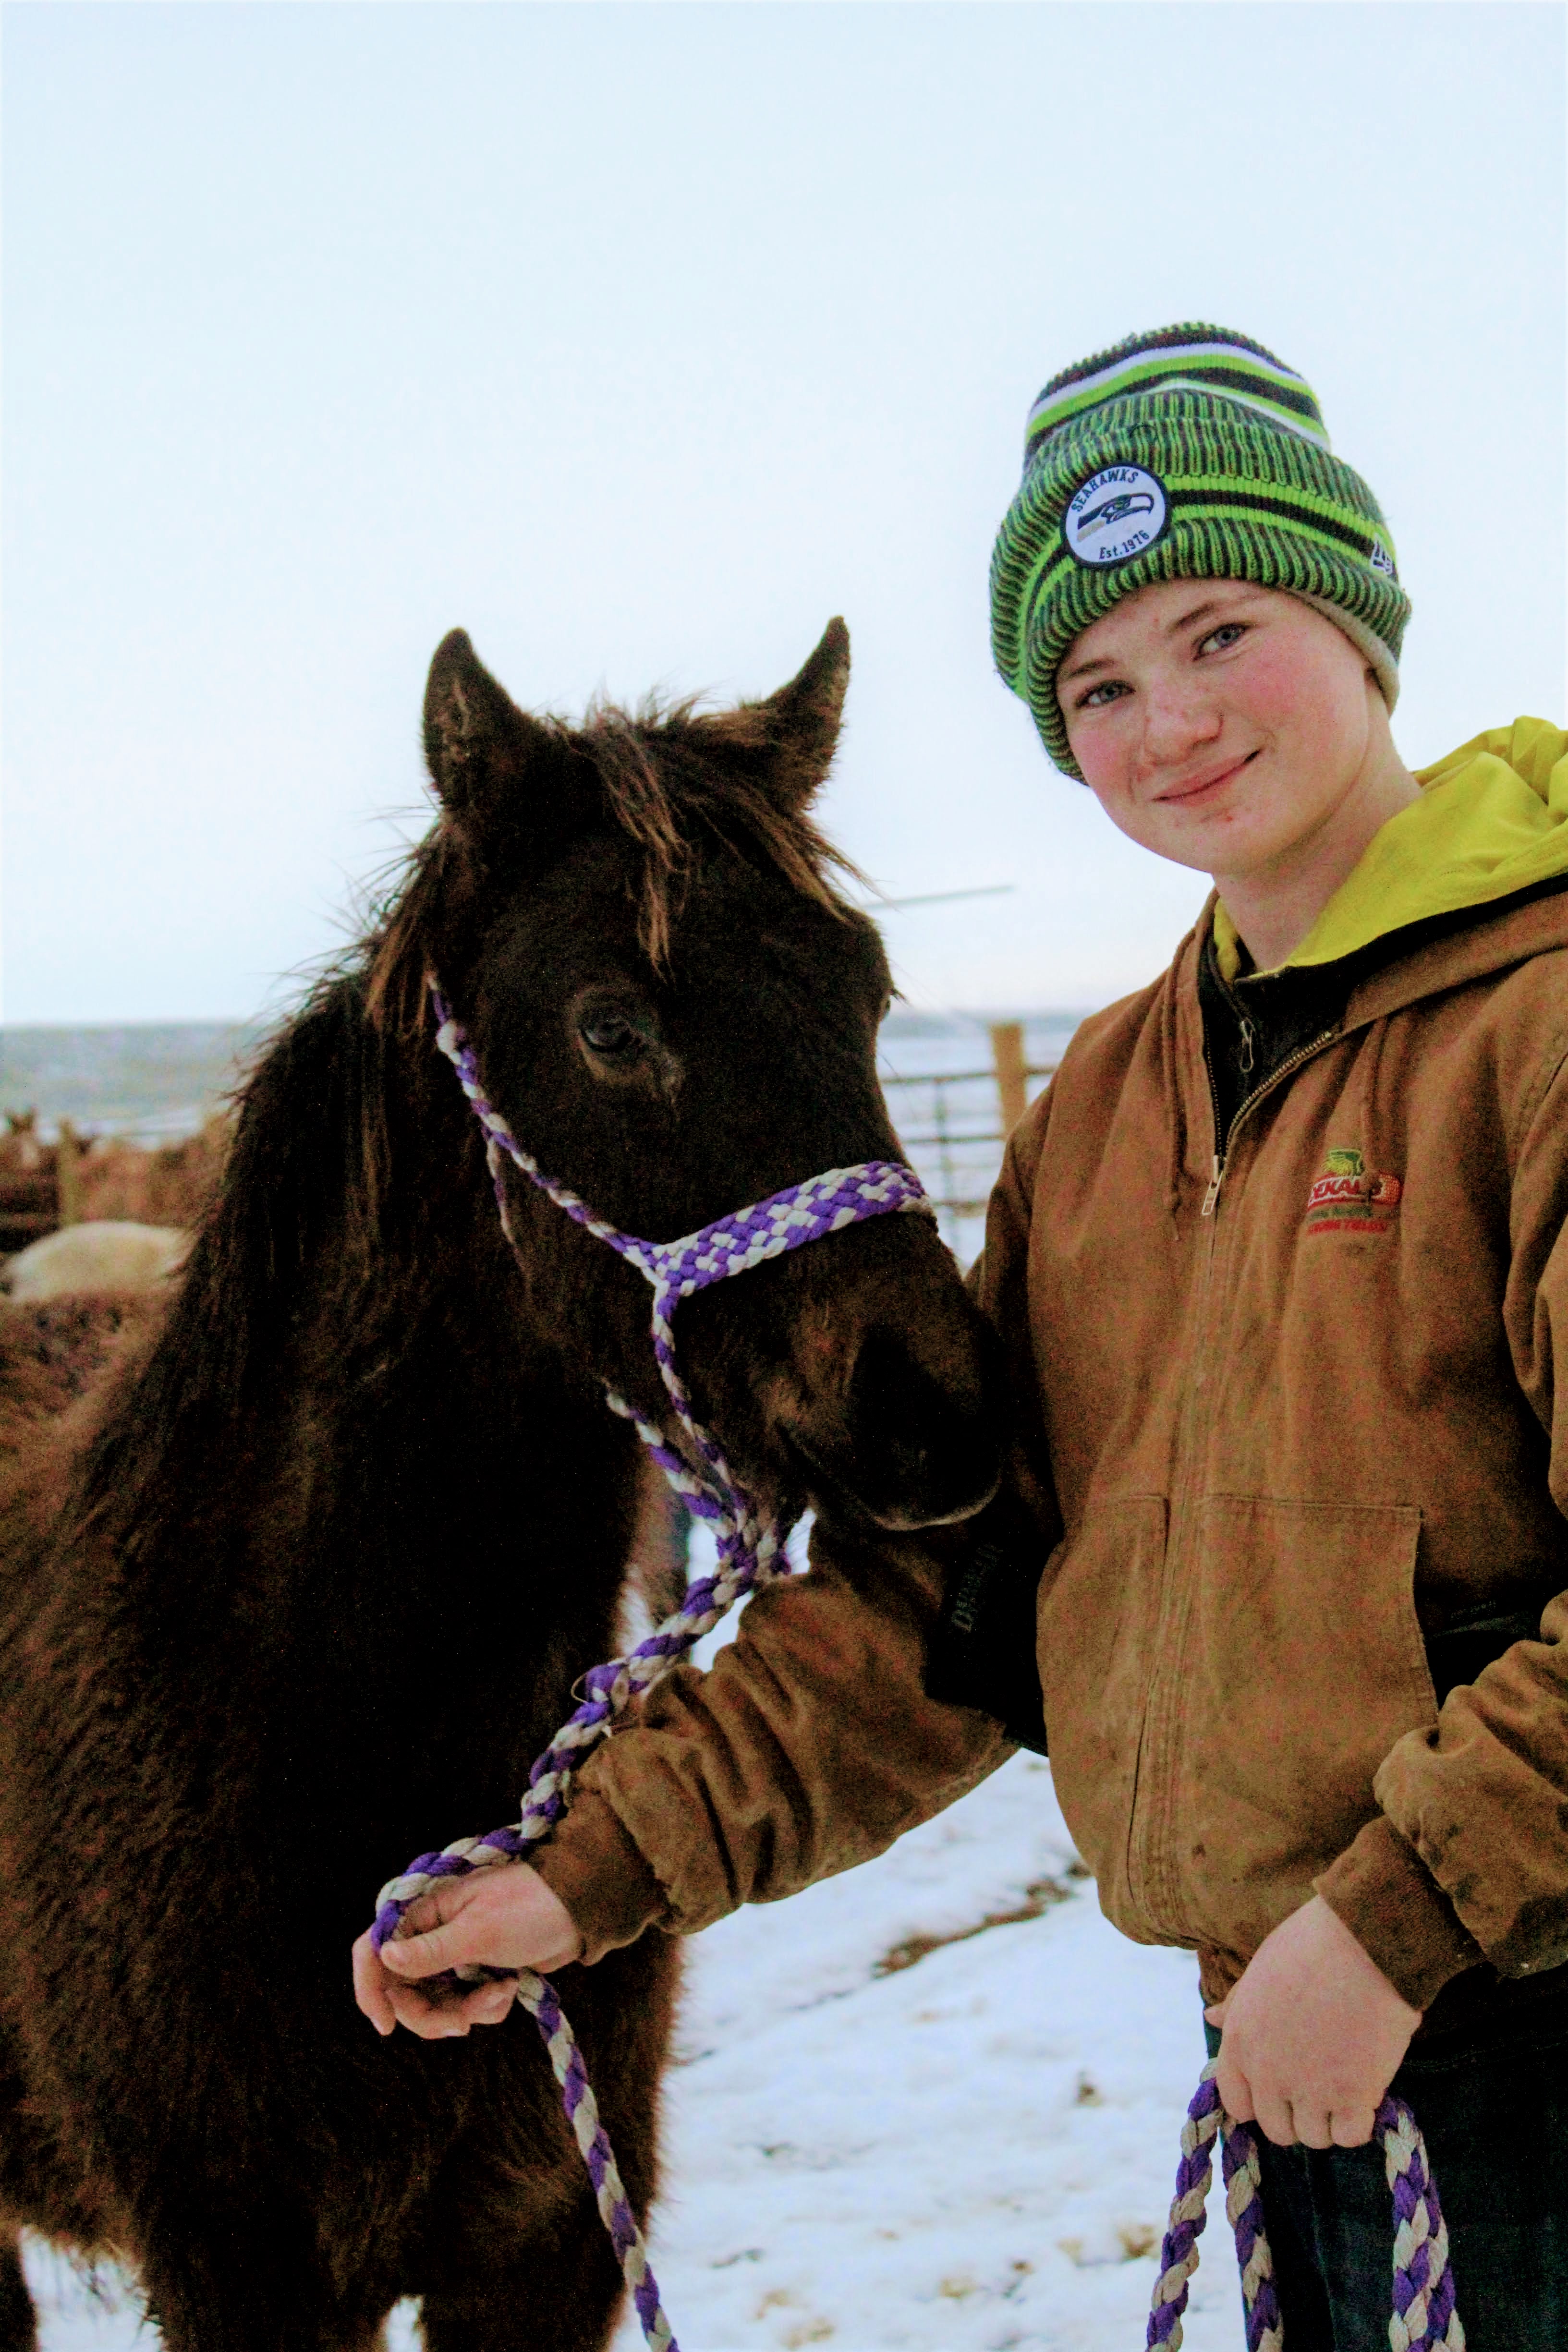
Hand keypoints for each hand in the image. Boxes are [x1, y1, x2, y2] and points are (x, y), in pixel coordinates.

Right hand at [352, 1863, 585, 2041]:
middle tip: (464, 2022)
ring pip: (436, 2006)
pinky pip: (465, 2008)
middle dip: (433, 2014)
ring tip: (501, 1993)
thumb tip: (383, 1954)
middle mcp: (431, 1935)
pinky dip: (487, 2007)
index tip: (385, 2026)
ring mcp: (454, 1957)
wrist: (579, 1910)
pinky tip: (511, 1987)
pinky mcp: (477, 1974)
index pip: (374, 1950)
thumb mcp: (480, 1931)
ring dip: (467, 2011)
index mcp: (424, 1913)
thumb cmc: (530, 1906)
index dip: (370, 1989)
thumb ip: (431, 1950)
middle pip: (404, 1992)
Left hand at [1204, 1895, 1419, 2148]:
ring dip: (1329, 2119)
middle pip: (1276, 2127)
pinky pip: (1349, 2135)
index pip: (1235, 2101)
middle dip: (1296, 2114)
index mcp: (1239, 2040)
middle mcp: (1266, 2072)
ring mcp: (1308, 2089)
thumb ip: (1238, 2004)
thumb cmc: (1311, 1946)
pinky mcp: (1351, 2097)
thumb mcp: (1260, 1970)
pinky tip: (1366, 2090)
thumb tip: (1211, 2016)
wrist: (1364, 1943)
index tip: (1280, 2091)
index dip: (1258, 2101)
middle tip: (1321, 2086)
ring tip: (1346, 2082)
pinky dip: (1358, 2121)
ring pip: (1313, 2136)